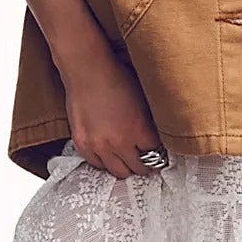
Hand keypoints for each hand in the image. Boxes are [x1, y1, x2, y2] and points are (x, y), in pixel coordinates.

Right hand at [61, 45, 166, 179]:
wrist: (87, 70)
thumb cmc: (116, 78)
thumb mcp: (143, 100)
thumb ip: (149, 123)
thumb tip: (155, 137)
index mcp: (139, 130)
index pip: (155, 155)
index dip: (159, 154)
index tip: (159, 154)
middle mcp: (119, 142)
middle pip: (138, 168)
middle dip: (145, 165)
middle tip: (146, 162)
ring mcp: (99, 145)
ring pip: (118, 171)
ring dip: (126, 167)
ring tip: (128, 161)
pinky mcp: (82, 143)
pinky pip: (96, 164)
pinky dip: (105, 162)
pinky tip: (110, 156)